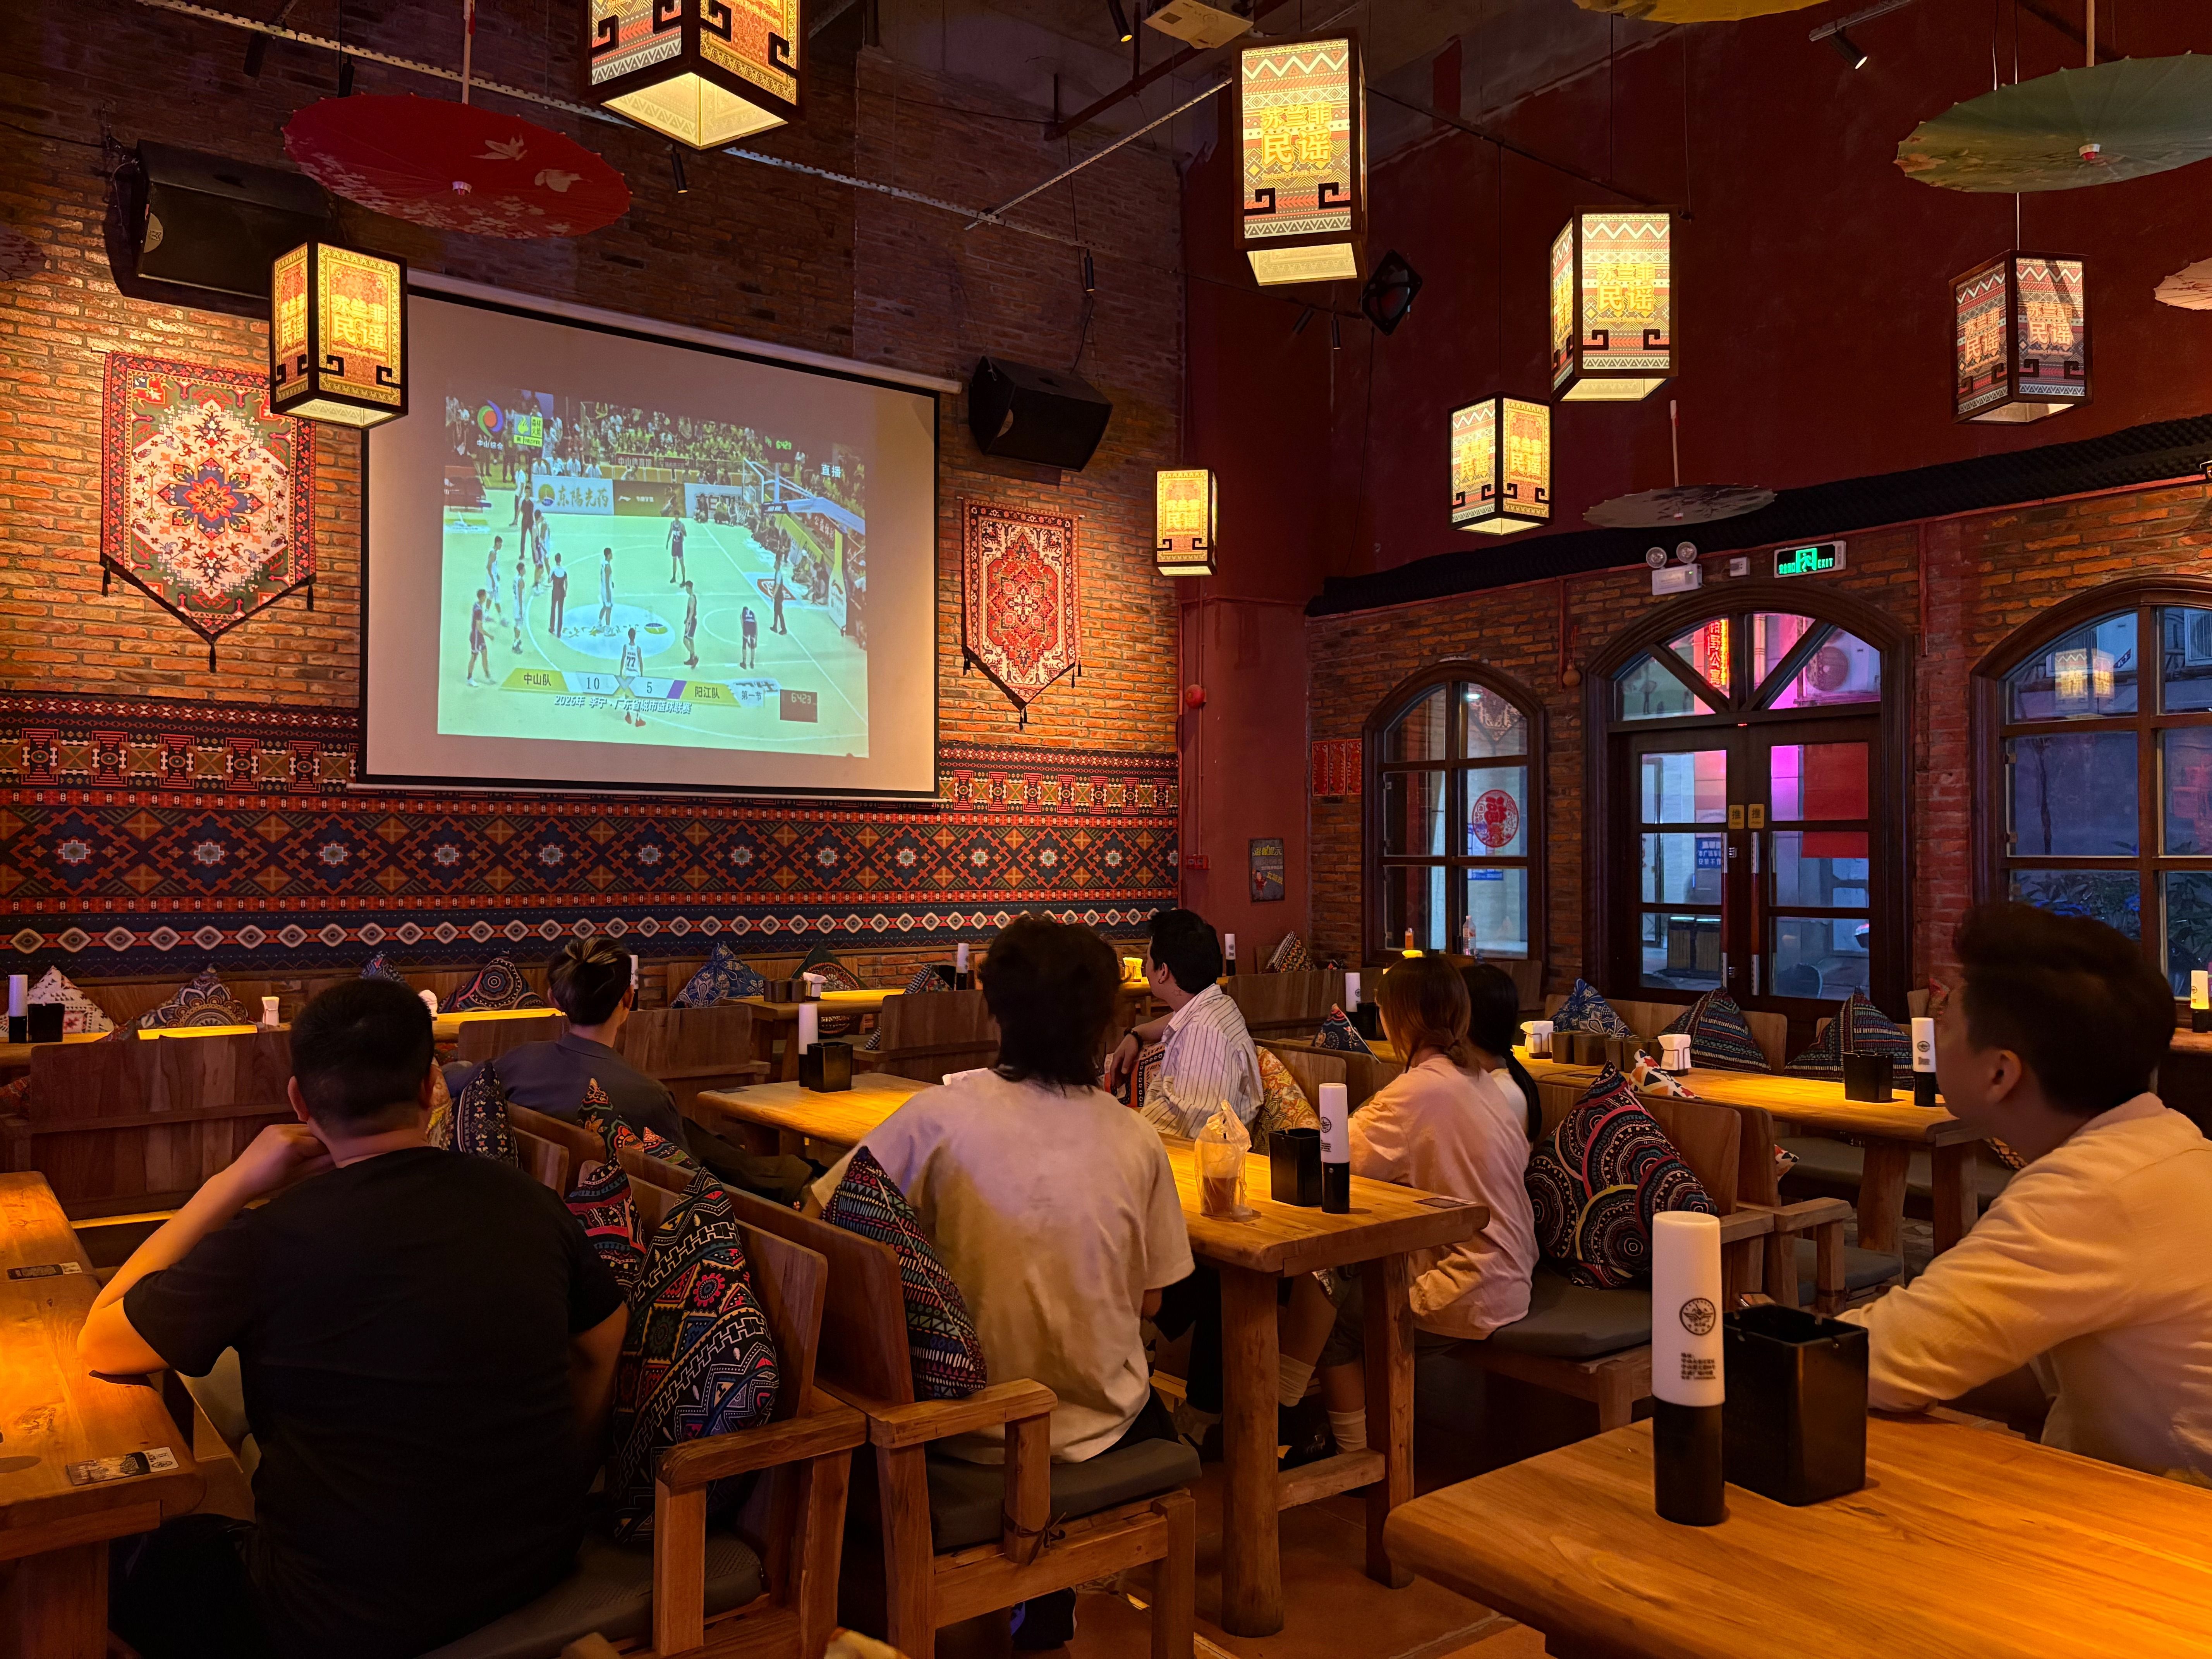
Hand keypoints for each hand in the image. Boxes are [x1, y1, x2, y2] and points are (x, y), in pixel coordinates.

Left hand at [219, 1123, 333, 1202]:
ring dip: (311, 1138)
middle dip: (322, 1143)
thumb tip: (341, 1158)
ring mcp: (278, 1126)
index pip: (321, 1143)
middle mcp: (286, 1130)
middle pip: (314, 1133)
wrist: (240, 1179)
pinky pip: (293, 1127)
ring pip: (305, 1129)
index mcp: (292, 1144)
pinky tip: (298, 1146)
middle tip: (326, 1155)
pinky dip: (300, 1135)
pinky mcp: (272, 1126)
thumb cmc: (269, 1182)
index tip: (338, 1157)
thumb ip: (320, 1164)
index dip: (330, 1151)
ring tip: (310, 1152)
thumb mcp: (297, 1175)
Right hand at [1103, 1031, 1140, 1089]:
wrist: (1135, 1036)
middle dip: (1114, 1078)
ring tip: (1120, 1082)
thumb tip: (1123, 1073)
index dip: (1113, 1077)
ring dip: (1118, 1075)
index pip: (1113, 1069)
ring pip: (1117, 1067)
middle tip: (1116, 1086)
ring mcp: (1120, 1056)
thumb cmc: (1132, 1045)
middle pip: (1114, 1069)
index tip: (1113, 1085)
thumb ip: (1126, 1063)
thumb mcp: (1130, 1054)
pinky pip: (1120, 1065)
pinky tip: (1124, 1074)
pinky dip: (1121, 1071)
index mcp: (1116, 1057)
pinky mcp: (1123, 1055)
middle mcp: (1116, 1057)